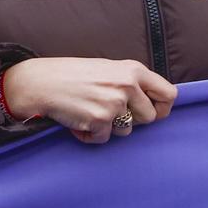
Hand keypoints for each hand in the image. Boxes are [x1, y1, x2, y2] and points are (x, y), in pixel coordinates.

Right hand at [0, 56, 177, 144]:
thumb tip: (154, 102)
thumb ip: (132, 82)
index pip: (169, 94)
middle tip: (110, 113)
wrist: (38, 82)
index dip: (162, 108)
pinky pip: (104, 138)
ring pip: (128, 130)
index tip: (152, 113)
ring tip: (90, 111)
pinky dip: (90, 135)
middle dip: (132, 120)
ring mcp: (114, 103)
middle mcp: (128, 86)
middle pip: (150, 117)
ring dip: (110, 127)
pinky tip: (78, 121)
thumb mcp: (109, 69)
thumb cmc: (73, 75)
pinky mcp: (99, 120)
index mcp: (134, 70)